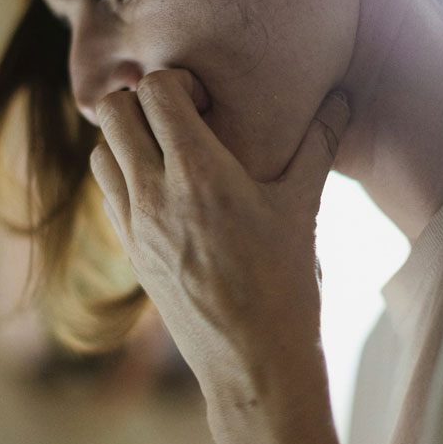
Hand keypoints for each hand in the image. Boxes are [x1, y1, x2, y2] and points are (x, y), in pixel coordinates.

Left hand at [90, 69, 349, 443]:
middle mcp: (154, 192)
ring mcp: (134, 223)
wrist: (252, 362)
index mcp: (199, 172)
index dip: (175, 81)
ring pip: (99, 150)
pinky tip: (159, 188)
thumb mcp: (303, 208)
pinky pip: (106, 191)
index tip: (204, 101)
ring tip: (164, 149)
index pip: (154, 90)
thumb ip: (320, 144)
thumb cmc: (284, 284)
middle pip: (112, 111)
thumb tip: (343, 99)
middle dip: (139, 99)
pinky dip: (121, 174)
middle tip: (177, 117)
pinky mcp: (127, 249)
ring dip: (124, 137)